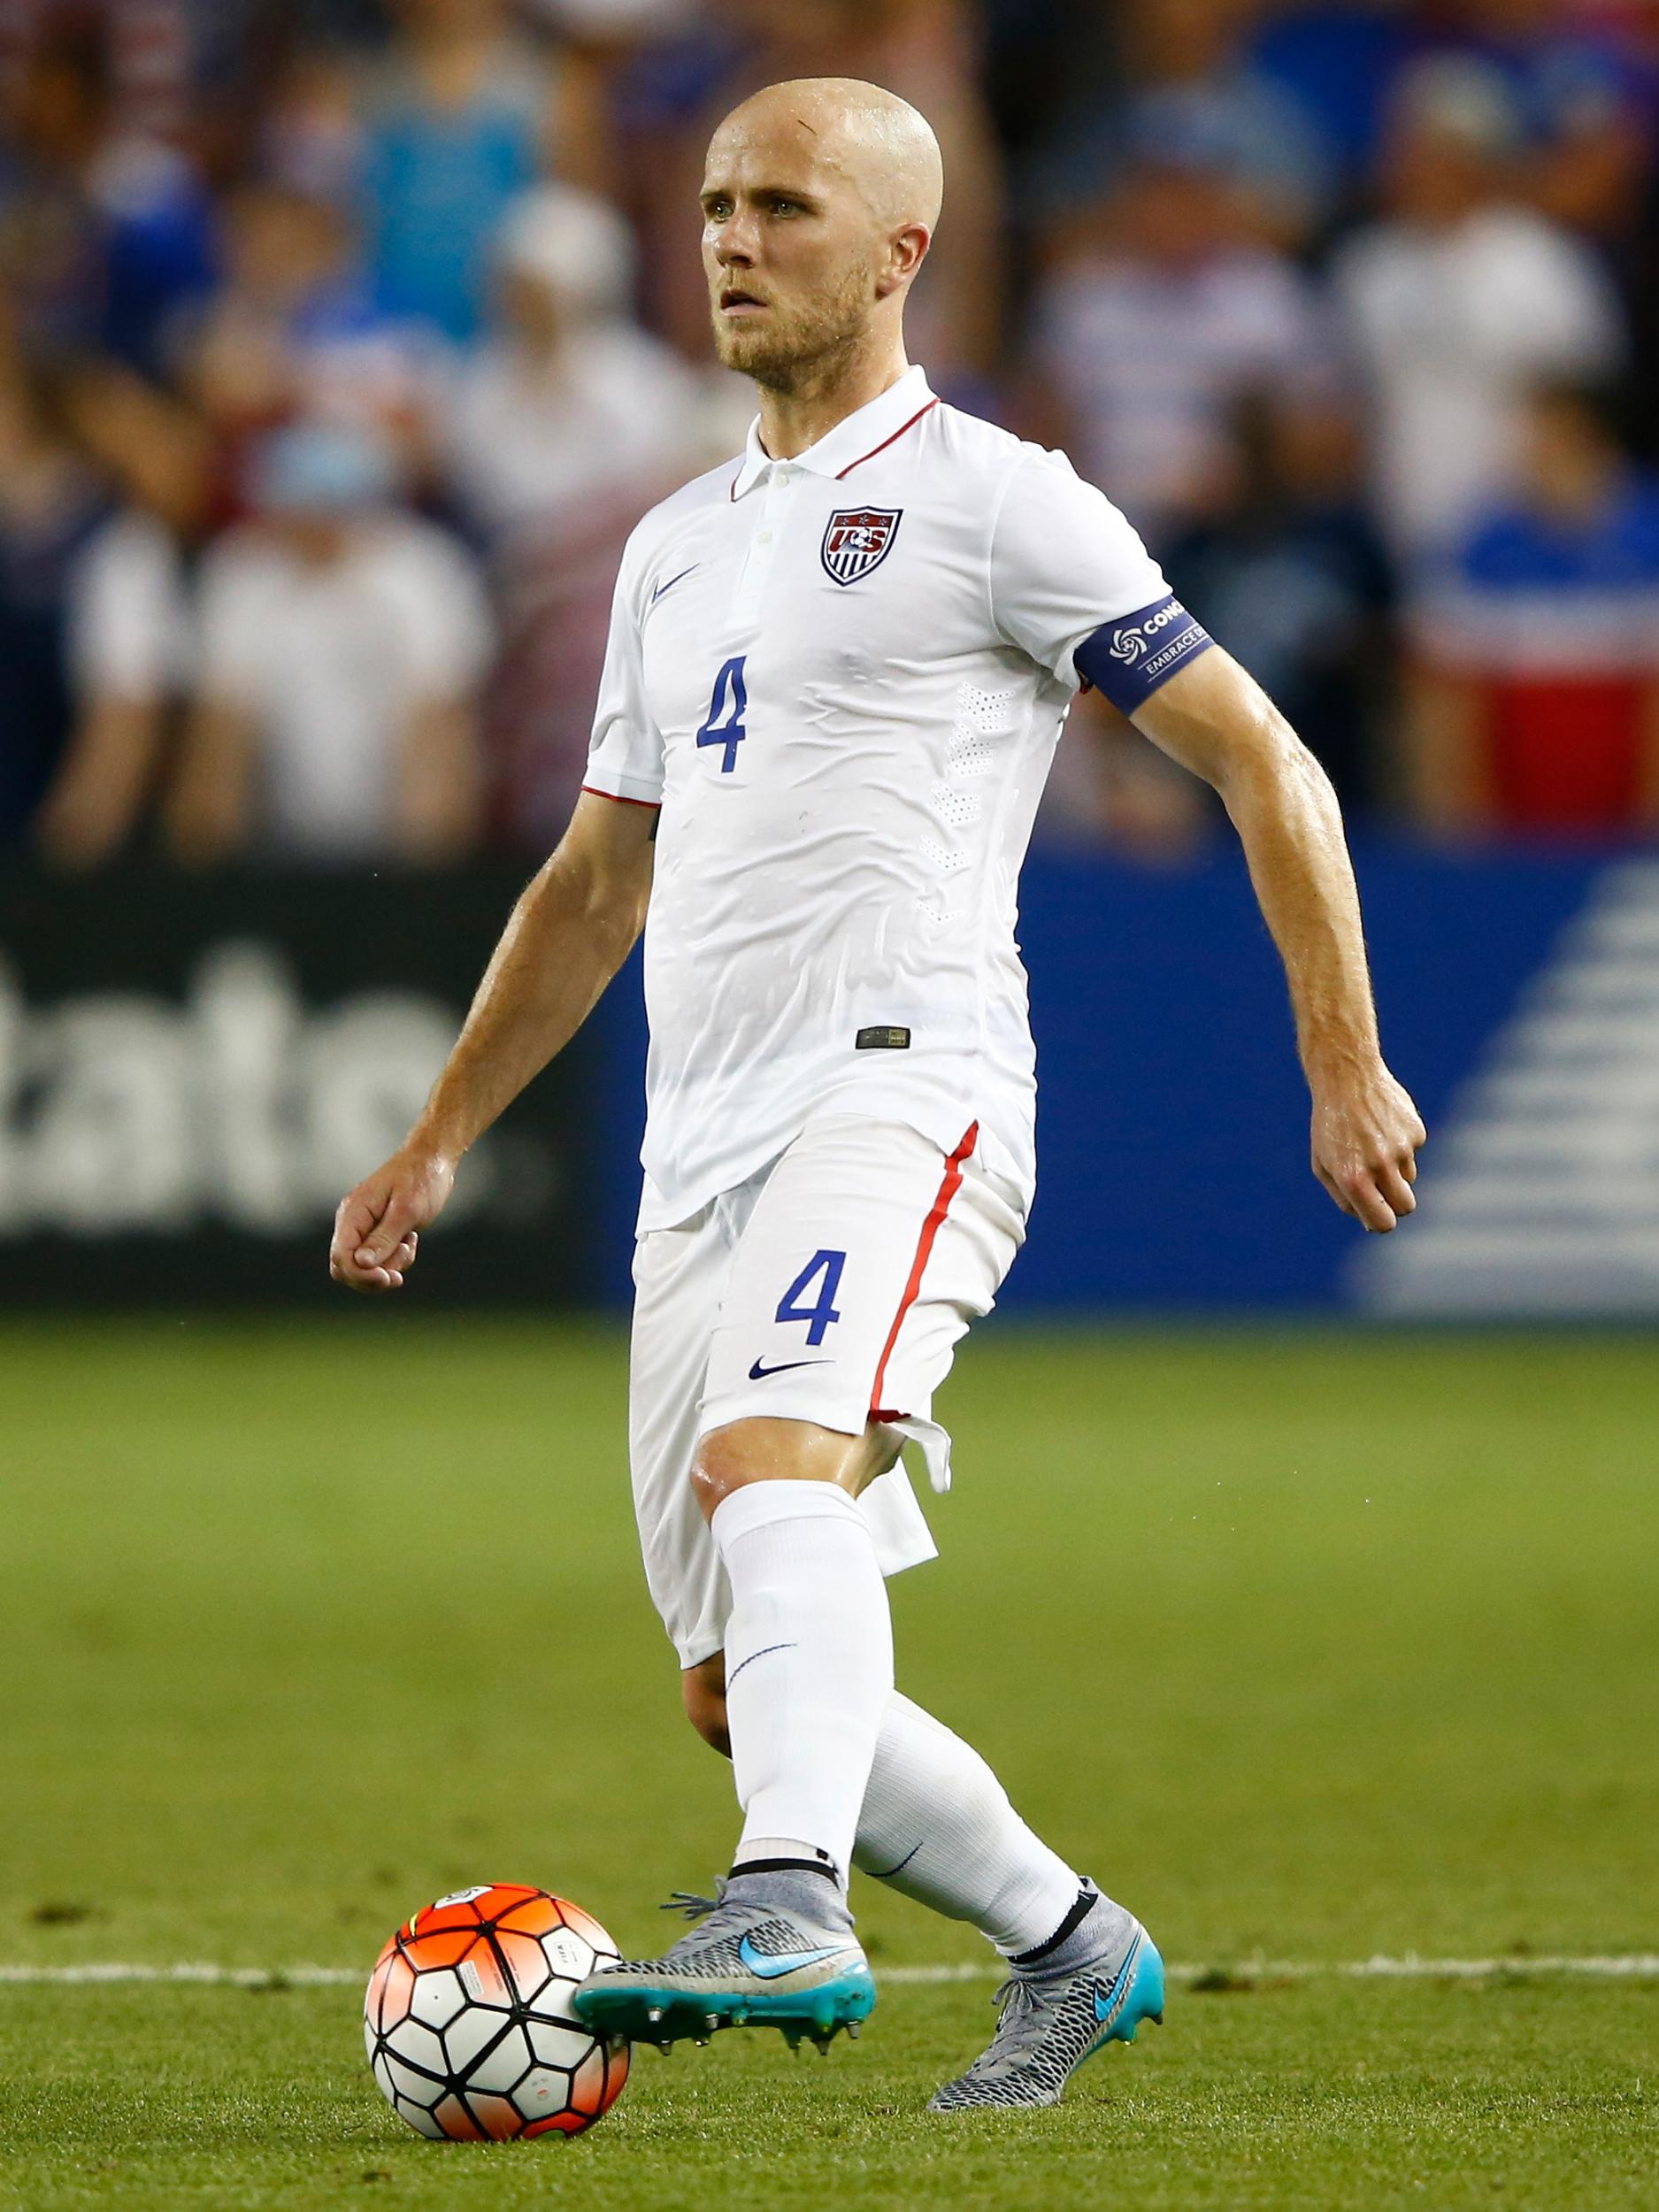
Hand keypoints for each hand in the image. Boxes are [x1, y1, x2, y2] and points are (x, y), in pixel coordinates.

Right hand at [329, 1147, 455, 1291]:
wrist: (432, 1160)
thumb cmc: (421, 1179)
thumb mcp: (407, 1210)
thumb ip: (384, 1237)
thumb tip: (360, 1263)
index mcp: (354, 1213)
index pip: (341, 1257)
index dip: (361, 1275)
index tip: (390, 1278)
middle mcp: (352, 1221)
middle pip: (346, 1267)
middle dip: (373, 1276)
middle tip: (400, 1271)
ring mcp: (364, 1227)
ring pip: (365, 1266)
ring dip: (390, 1264)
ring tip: (409, 1243)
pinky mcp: (377, 1231)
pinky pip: (379, 1258)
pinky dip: (396, 1257)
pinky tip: (410, 1239)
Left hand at [1309, 1062, 1425, 1232]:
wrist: (1347, 1077)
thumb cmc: (1330, 1125)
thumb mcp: (1323, 1165)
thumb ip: (1344, 1198)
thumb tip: (1368, 1221)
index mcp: (1354, 1178)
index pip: (1383, 1222)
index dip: (1382, 1222)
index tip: (1378, 1215)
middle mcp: (1380, 1165)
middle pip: (1405, 1206)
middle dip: (1396, 1204)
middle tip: (1383, 1189)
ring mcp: (1401, 1148)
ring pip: (1409, 1177)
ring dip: (1394, 1169)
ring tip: (1372, 1143)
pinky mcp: (1416, 1131)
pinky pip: (1413, 1150)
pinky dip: (1400, 1143)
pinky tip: (1382, 1125)